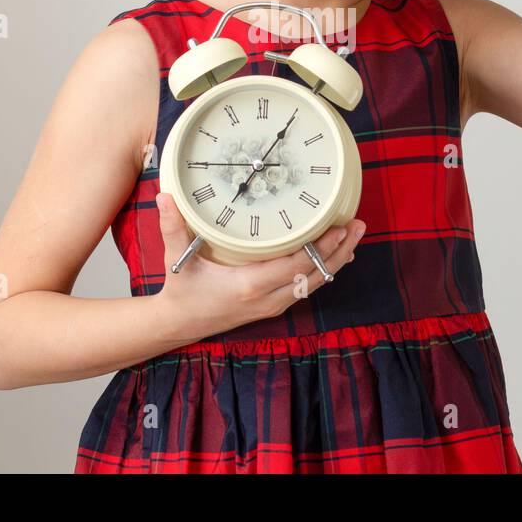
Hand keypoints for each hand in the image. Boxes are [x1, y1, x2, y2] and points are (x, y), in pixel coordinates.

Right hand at [153, 191, 365, 341]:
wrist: (180, 324)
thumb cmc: (182, 291)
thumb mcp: (177, 259)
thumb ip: (172, 227)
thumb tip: (165, 196)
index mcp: (249, 285)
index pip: (295, 266)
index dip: (320, 248)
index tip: (338, 227)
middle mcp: (268, 298)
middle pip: (314, 275)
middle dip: (338, 250)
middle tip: (357, 225)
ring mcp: (274, 304)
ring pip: (315, 283)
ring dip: (336, 259)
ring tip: (355, 234)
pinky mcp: (275, 305)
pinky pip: (307, 286)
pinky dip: (324, 269)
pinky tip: (337, 254)